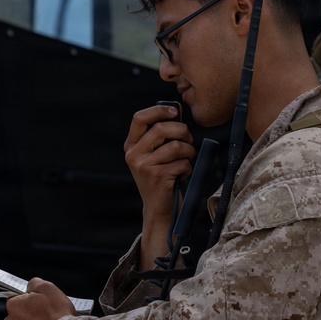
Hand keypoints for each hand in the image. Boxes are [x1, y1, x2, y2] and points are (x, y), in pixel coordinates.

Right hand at [123, 104, 194, 266]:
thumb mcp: (154, 156)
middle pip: (161, 128)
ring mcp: (144, 166)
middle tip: (189, 140)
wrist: (159, 209)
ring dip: (189, 152)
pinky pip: (182, 163)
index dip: (158, 110)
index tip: (174, 111)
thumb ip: (160, 137)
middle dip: (182, 131)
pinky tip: (182, 176)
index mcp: (131, 146)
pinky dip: (188, 168)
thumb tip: (177, 113)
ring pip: (176, 146)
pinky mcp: (157, 176)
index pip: (139, 118)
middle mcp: (133, 155)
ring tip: (186, 161)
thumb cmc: (162, 178)